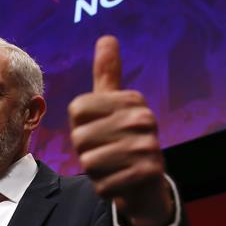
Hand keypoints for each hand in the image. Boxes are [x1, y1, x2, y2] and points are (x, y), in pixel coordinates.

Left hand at [68, 36, 172, 225]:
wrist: (147, 182)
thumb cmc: (122, 139)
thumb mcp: (114, 105)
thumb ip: (107, 74)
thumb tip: (107, 38)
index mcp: (131, 99)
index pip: (77, 111)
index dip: (79, 126)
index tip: (99, 129)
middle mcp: (143, 119)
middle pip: (80, 138)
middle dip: (87, 151)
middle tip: (107, 152)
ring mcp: (148, 146)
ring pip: (89, 162)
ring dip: (95, 171)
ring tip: (113, 166)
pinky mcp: (148, 173)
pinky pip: (103, 184)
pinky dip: (105, 187)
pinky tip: (119, 181)